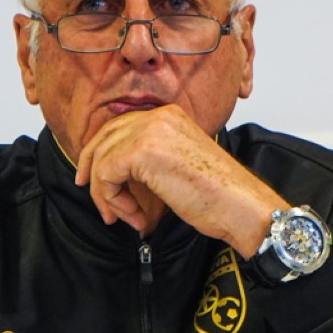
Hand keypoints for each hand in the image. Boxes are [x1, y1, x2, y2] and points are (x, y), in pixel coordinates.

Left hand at [74, 105, 283, 256]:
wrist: (240, 206)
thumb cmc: (217, 195)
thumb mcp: (176, 164)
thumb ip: (148, 158)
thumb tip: (114, 170)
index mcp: (168, 115)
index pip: (119, 126)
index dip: (102, 153)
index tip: (95, 179)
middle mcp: (157, 116)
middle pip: (104, 136)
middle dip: (92, 169)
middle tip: (94, 197)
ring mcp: (149, 131)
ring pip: (102, 160)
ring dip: (107, 195)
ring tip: (126, 217)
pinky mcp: (141, 152)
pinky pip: (106, 175)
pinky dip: (113, 200)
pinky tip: (134, 216)